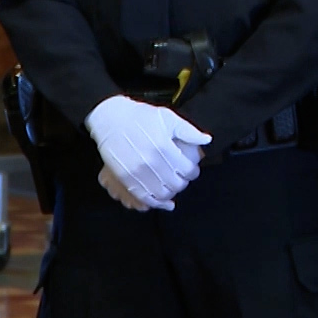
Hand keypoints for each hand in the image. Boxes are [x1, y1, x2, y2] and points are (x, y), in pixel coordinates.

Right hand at [85, 96, 210, 205]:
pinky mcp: (126, 178)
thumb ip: (189, 131)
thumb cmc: (139, 116)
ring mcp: (138, 172)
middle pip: (177, 184)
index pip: (188, 170)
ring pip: (162, 194)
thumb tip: (207, 140)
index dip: (193, 172)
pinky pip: (144, 197)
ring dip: (170, 193)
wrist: (110, 119)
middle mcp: (152, 161)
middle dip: (183, 182)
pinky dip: (154, 201)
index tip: (191, 170)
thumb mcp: (167, 117)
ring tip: (170, 186)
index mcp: (165, 147)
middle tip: (181, 177)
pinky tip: (159, 198)